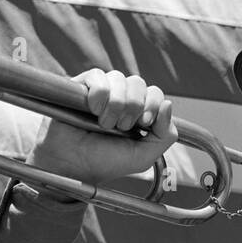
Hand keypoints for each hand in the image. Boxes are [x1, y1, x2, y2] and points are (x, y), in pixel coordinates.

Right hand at [27, 69, 177, 185]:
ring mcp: (102, 90)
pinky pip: (98, 76)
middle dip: (133, 107)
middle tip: (121, 127)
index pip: (154, 93)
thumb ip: (165, 135)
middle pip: (138, 83)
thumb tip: (168, 104)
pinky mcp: (82, 86)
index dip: (152, 104)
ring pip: (119, 78)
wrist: (73, 166)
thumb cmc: (106, 162)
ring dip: (115, 104)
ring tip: (104, 123)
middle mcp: (122, 98)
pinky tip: (93, 111)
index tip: (144, 123)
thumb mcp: (143, 156)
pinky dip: (99, 95)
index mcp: (138, 112)